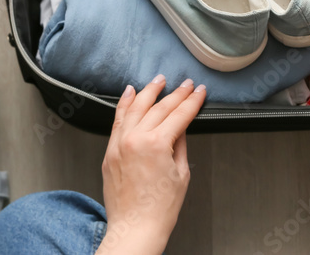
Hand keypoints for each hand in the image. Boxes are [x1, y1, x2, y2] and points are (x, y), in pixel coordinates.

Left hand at [95, 76, 205, 254]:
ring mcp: (119, 144)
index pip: (180, 114)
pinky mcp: (109, 152)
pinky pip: (117, 121)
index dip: (192, 101)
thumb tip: (180, 128)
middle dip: (176, 94)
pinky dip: (123, 104)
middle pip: (160, 108)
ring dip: (149, 91)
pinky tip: (130, 93)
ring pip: (135, 108)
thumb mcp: (181, 173)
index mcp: (157, 144)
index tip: (199, 92)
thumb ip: (180, 145)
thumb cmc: (159, 209)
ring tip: (159, 81)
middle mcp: (135, 140)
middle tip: (187, 85)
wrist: (135, 228)